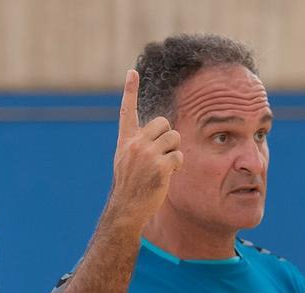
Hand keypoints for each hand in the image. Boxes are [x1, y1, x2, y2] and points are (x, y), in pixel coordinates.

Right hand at [106, 70, 182, 224]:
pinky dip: (176, 166)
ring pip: (174, 138)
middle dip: (168, 136)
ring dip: (173, 151)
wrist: (126, 209)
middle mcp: (135, 144)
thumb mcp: (126, 160)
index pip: (127, 111)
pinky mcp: (160, 166)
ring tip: (162, 167)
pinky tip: (166, 176)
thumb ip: (137, 144)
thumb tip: (159, 131)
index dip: (130, 91)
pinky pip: (179, 156)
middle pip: (164, 123)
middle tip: (161, 154)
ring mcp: (147, 155)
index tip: (132, 72)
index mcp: (125, 141)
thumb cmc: (130, 185)